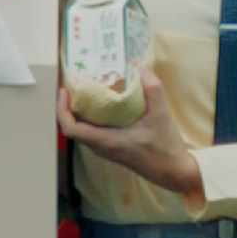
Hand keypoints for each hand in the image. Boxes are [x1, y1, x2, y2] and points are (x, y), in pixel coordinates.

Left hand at [56, 66, 203, 197]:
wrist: (174, 172)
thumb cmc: (165, 146)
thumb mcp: (161, 113)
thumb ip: (151, 87)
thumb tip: (138, 65)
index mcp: (107, 141)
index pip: (71, 129)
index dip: (62, 110)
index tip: (64, 91)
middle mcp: (101, 147)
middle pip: (73, 127)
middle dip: (69, 106)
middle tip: (75, 84)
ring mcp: (105, 150)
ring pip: (82, 130)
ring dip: (79, 112)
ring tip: (84, 90)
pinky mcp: (112, 149)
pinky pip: (92, 132)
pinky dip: (90, 118)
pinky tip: (100, 103)